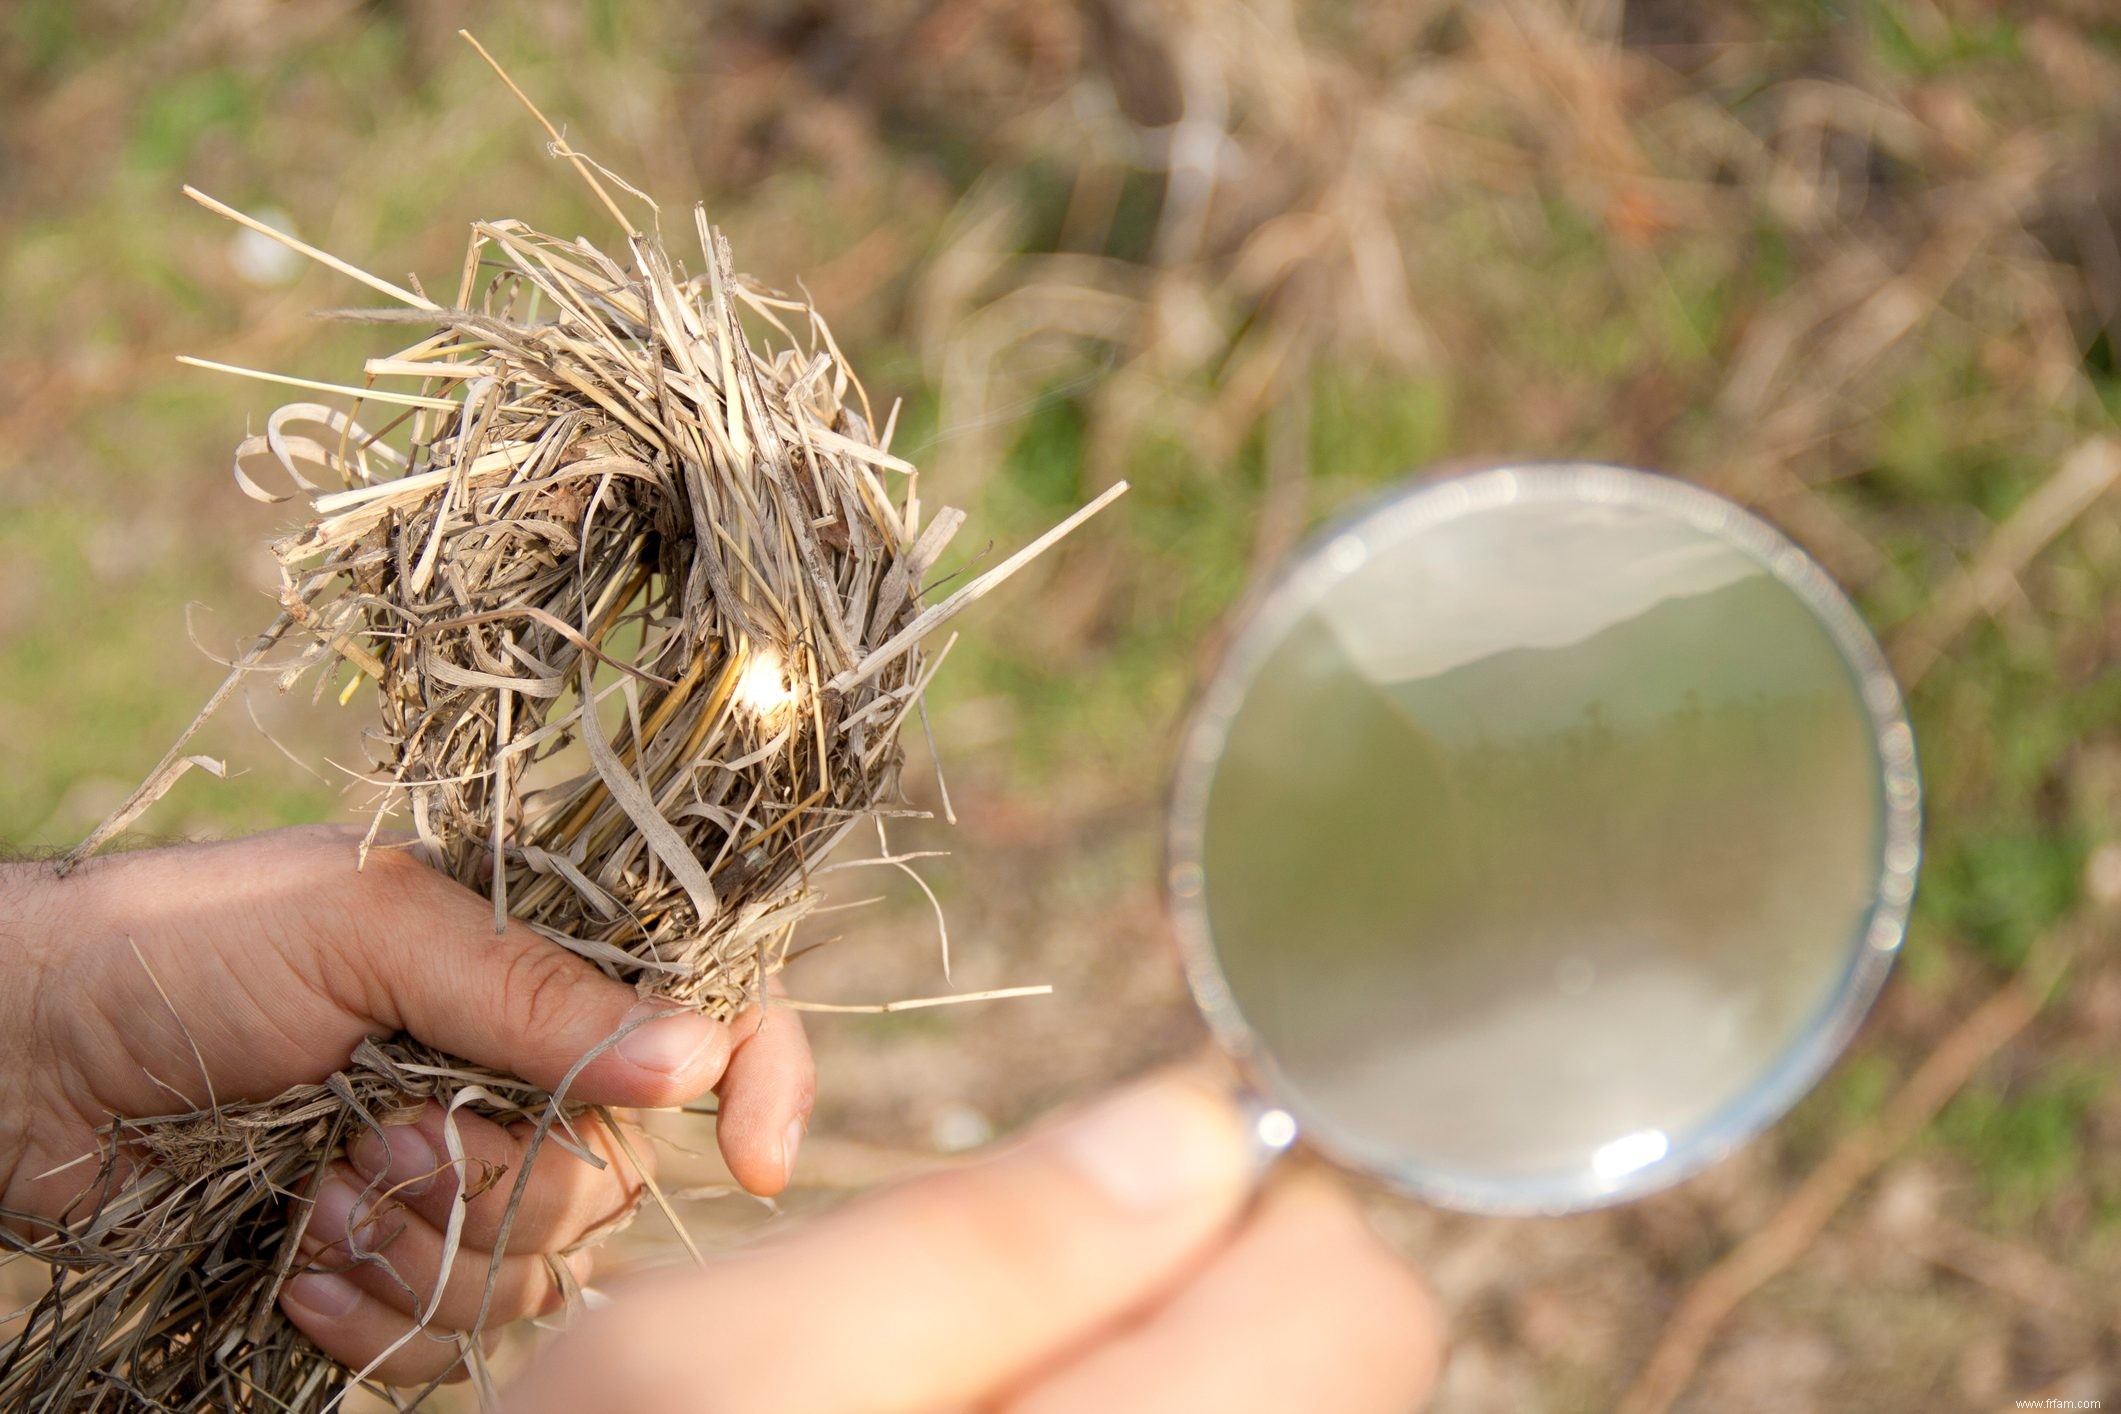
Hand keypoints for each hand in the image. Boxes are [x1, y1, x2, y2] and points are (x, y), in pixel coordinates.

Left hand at [0, 824, 813, 1384]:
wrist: (22, 1052)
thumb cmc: (186, 947)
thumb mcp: (368, 930)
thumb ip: (535, 993)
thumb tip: (698, 1056)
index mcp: (536, 976)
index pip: (707, 1022)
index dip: (762, 1082)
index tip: (761, 1160)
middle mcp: (515, 1081)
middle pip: (620, 1183)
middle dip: (506, 1187)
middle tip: (383, 1139)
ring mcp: (450, 1180)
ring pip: (535, 1277)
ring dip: (422, 1255)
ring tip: (318, 1197)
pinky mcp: (380, 1265)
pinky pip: (445, 1343)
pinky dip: (370, 1320)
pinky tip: (291, 1263)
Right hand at [506, 1072, 1442, 1413]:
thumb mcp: (712, 1372)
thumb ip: (976, 1241)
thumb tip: (1200, 1125)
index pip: (1356, 1299)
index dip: (1234, 1201)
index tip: (1101, 1194)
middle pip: (1337, 1361)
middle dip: (1183, 1288)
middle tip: (987, 1324)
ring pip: (1260, 1408)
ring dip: (1137, 1368)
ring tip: (949, 1402)